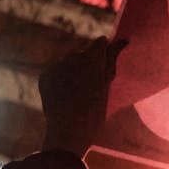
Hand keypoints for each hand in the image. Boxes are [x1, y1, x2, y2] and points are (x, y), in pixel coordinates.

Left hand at [39, 36, 126, 156]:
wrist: (69, 129)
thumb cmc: (95, 108)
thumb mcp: (107, 82)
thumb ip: (113, 57)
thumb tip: (123, 39)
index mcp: (92, 56)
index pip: (100, 43)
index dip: (104, 55)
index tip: (105, 70)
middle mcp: (72, 56)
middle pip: (83, 53)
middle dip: (87, 65)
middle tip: (92, 88)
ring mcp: (56, 65)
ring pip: (68, 63)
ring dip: (73, 72)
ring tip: (78, 94)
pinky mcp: (44, 75)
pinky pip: (56, 72)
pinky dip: (60, 80)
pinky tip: (65, 96)